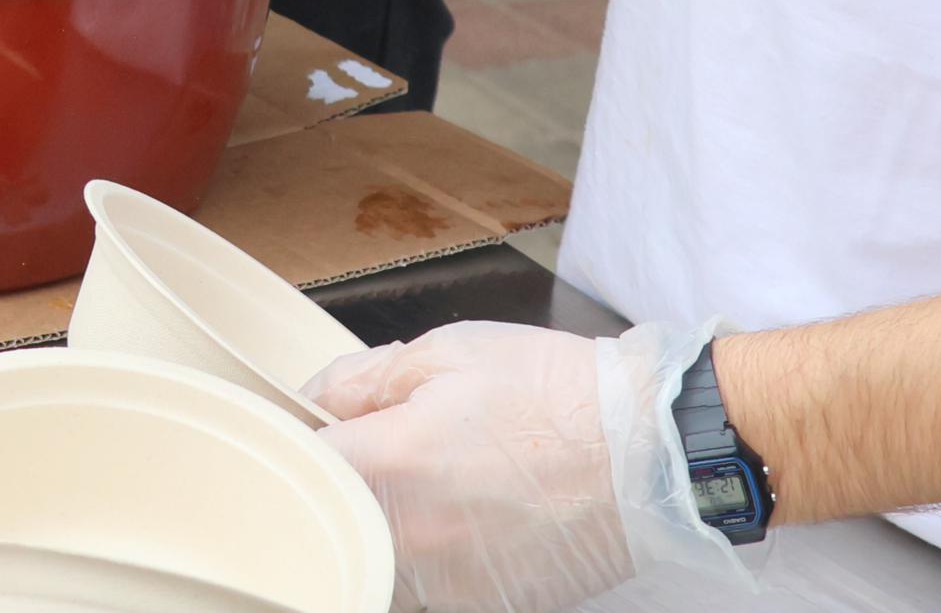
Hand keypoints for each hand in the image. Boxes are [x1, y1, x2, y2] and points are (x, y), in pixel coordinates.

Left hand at [308, 319, 733, 612]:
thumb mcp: (446, 352)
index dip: (292, 441)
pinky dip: (419, 563)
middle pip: (326, 523)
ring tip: (416, 492)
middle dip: (331, 489)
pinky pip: (422, 591)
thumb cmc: (554, 394)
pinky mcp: (482, 604)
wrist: (647, 452)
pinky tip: (449, 527)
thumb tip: (314, 401)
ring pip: (370, 564)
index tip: (304, 430)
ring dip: (372, 531)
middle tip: (361, 459)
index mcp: (390, 460)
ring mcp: (446, 580)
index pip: (296, 463)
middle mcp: (409, 532)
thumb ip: (362, 379)